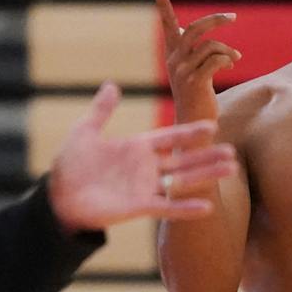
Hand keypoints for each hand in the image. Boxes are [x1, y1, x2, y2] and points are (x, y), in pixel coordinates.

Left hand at [48, 82, 237, 230]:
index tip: (212, 126)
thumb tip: (112, 84)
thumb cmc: (71, 164)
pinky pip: (167, 206)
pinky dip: (186, 207)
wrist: (59, 196)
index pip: (169, 137)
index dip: (189, 133)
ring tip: (230, 170)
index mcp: (137, 148)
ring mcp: (145, 187)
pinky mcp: (139, 207)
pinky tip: (206, 207)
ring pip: (182, 181)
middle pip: (183, 159)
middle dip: (207, 156)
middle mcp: (146, 168)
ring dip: (205, 176)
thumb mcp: (85, 131)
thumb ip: (102, 110)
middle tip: (232, 152)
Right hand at [155, 0, 240, 122]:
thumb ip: (196, 55)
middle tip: (233, 18)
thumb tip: (210, 41)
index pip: (167, 25)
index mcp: (172, 54)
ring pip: (211, 46)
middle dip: (216, 20)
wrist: (193, 124)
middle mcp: (174, 60)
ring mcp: (183, 71)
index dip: (162, 5)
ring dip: (228, 51)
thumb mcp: (193, 72)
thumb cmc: (196, 97)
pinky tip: (232, 64)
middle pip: (196, 29)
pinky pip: (216, 59)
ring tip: (235, 58)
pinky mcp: (195, 81)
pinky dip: (228, 59)